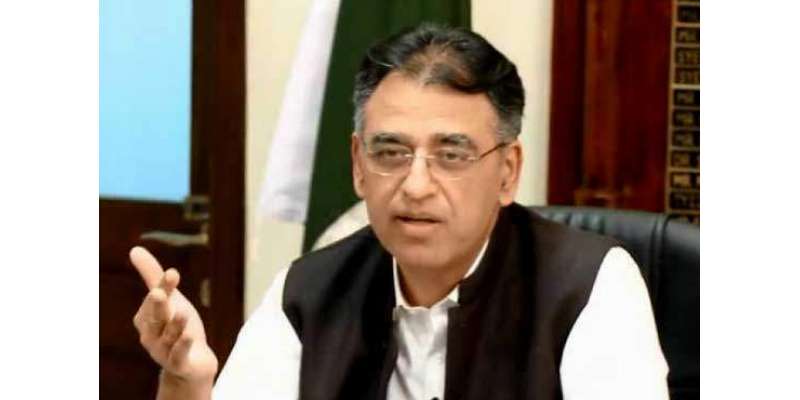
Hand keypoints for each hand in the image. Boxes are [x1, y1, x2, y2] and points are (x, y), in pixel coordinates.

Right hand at [130, 246, 217, 383]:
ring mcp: (163, 351)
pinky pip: (178, 355)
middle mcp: (150, 335)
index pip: (156, 298)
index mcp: (145, 318)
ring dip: (175, 325)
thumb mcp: (170, 299)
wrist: (192, 363)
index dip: (164, 286)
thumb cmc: (178, 326)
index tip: (172, 273)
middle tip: (159, 293)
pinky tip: (189, 336)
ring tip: (182, 314)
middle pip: (155, 318)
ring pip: (168, 336)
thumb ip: (153, 276)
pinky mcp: (179, 364)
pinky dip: (182, 346)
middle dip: (157, 306)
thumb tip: (134, 249)